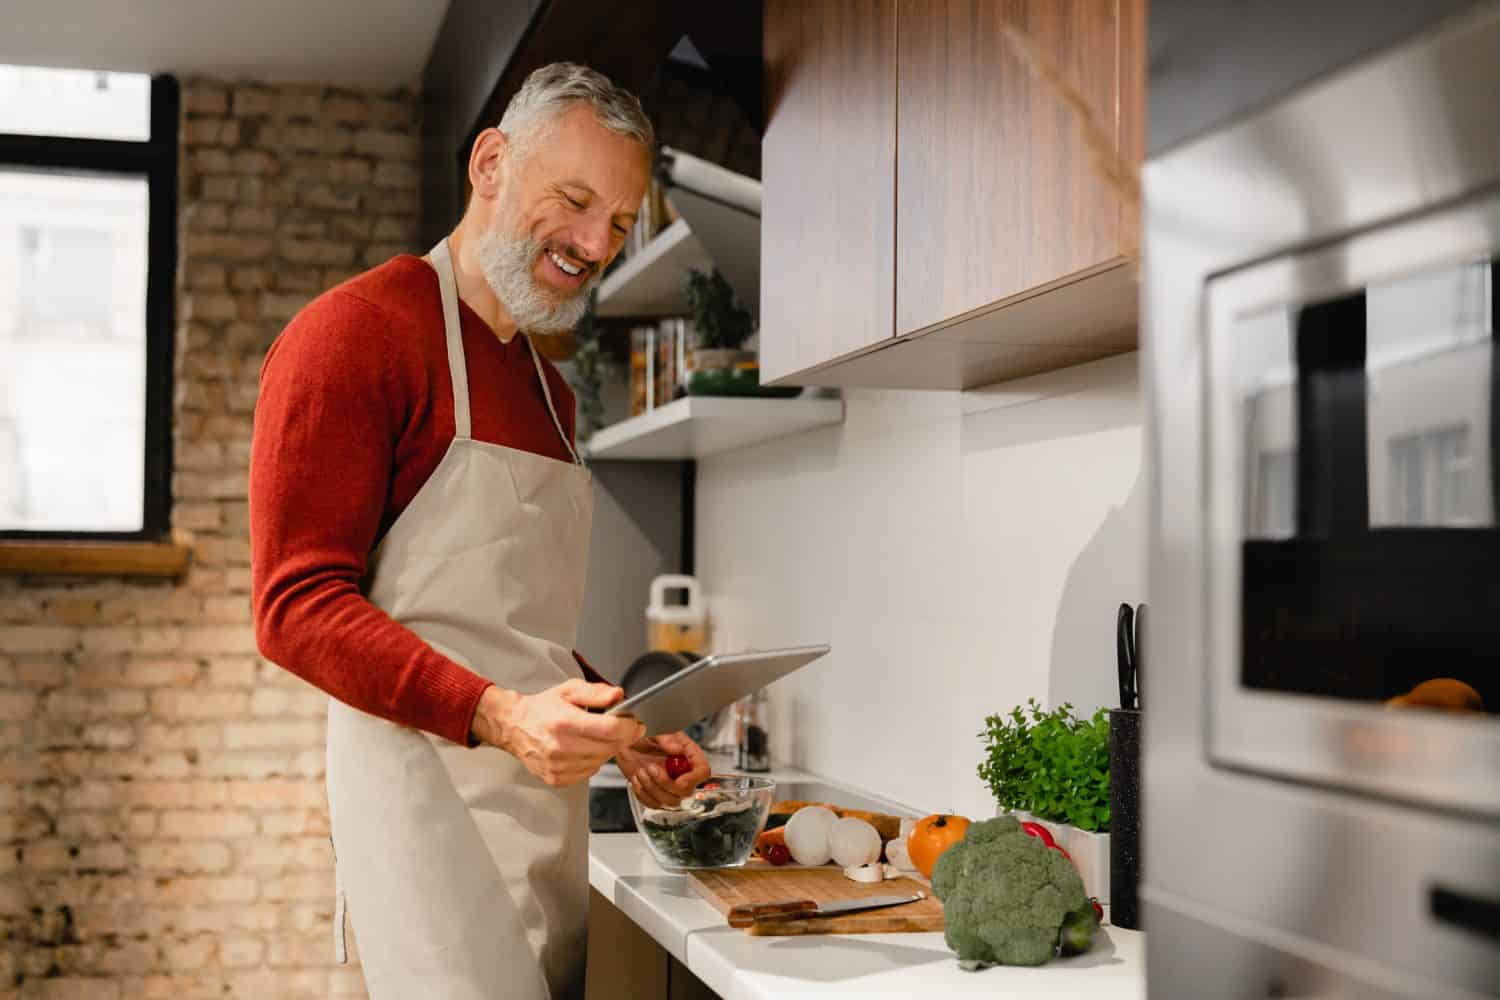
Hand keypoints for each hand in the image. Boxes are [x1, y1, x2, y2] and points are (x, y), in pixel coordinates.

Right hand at [472, 680, 644, 787]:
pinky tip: (583, 749)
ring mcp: (558, 766)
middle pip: (610, 747)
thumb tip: (619, 695)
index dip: (630, 726)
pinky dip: (592, 761)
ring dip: (606, 749)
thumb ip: (596, 692)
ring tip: (594, 736)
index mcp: (565, 722)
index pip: (611, 730)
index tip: (635, 723)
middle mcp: (561, 747)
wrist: (513, 726)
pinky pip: (589, 772)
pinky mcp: (556, 779)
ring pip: (602, 761)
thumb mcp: (569, 690)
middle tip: (620, 727)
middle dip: (622, 737)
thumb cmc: (542, 708)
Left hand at [616, 731, 710, 807]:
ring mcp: (669, 785)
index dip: (693, 779)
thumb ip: (667, 740)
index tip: (679, 780)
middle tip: (650, 767)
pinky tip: (637, 778)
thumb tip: (678, 749)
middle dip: (665, 783)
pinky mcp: (655, 793)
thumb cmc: (643, 733)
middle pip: (686, 791)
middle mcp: (682, 772)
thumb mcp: (656, 731)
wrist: (625, 742)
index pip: (702, 771)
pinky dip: (643, 793)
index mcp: (688, 754)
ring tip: (641, 771)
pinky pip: (654, 804)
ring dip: (652, 788)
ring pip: (670, 801)